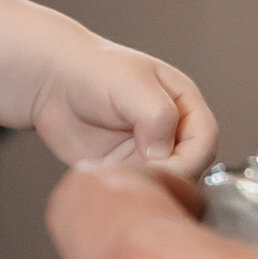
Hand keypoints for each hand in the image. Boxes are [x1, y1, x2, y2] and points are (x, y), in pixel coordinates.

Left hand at [35, 46, 216, 178]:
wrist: (52, 81)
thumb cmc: (93, 70)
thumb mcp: (131, 83)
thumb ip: (156, 115)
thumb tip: (164, 154)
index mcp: (184, 105)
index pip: (205, 142)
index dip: (188, 160)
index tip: (159, 166)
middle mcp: (172, 130)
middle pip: (190, 169)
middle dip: (165, 176)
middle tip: (134, 172)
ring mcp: (148, 151)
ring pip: (163, 183)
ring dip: (142, 184)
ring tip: (114, 169)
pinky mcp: (126, 167)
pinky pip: (136, 188)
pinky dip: (123, 188)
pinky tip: (103, 174)